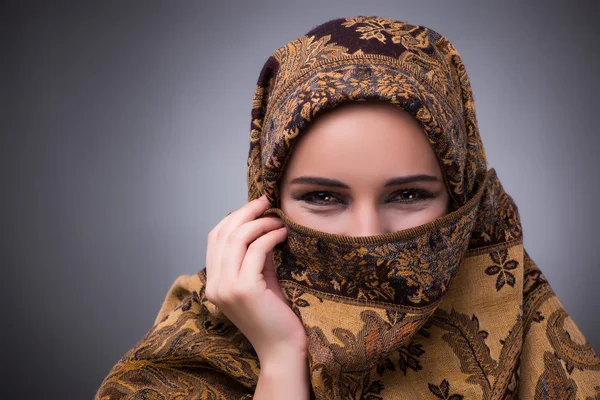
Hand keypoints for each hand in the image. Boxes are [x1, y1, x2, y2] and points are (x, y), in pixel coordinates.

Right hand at [205, 195, 307, 363]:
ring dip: (259, 222)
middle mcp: (215, 285)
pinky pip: (256, 250)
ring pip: (237, 238)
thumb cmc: (275, 316)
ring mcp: (227, 288)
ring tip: (277, 219)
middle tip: (266, 203)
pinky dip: (269, 236)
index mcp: (213, 283)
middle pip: (224, 233)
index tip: (255, 208)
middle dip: (246, 213)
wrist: (282, 350)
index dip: (233, 218)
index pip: (214, 238)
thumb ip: (256, 255)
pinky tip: (283, 234)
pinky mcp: (244, 289)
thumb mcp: (261, 279)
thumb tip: (263, 224)